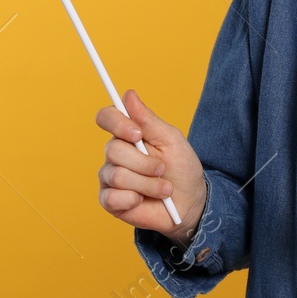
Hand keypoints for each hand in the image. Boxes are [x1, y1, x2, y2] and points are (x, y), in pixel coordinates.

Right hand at [95, 89, 206, 245]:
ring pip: (117, 175)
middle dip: (145, 163)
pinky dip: (134, 199)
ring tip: (163, 188)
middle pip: (114, 150)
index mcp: (128, 134)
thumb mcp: (171, 140)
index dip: (117, 123)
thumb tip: (129, 95)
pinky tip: (143, 200)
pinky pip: (112, 197)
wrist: (189, 202)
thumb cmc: (181, 168)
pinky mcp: (109, 200)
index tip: (137, 133)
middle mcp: (114, 154)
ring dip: (147, 184)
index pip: (107, 118)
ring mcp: (109, 177)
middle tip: (162, 169)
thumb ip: (148, 119)